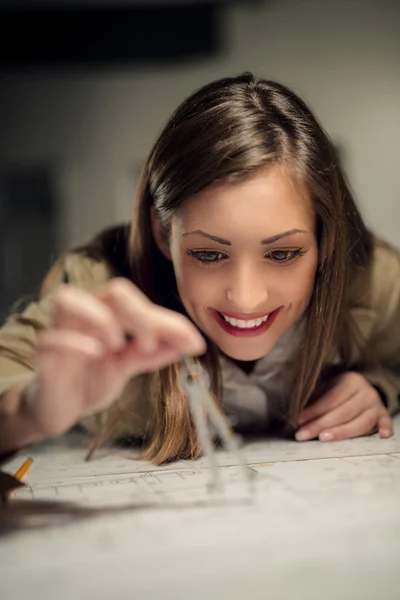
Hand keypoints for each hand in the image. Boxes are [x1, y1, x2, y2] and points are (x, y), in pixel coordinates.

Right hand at [24, 279, 205, 437]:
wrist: (58, 409)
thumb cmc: (89, 379)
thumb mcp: (127, 366)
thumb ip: (152, 354)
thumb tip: (189, 344)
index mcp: (106, 312)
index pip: (138, 302)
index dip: (167, 319)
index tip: (193, 342)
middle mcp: (83, 315)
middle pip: (111, 292)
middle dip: (140, 314)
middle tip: (153, 343)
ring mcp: (60, 332)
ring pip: (69, 300)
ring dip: (101, 318)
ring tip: (118, 343)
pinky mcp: (44, 358)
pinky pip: (51, 339)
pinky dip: (74, 341)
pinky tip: (96, 352)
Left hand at [295, 372, 392, 441]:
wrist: (363, 388)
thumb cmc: (339, 390)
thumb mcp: (328, 386)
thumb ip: (316, 397)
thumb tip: (295, 411)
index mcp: (351, 381)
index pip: (331, 398)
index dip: (314, 410)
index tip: (298, 420)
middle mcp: (366, 392)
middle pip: (344, 412)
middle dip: (321, 425)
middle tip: (303, 435)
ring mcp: (376, 405)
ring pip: (361, 422)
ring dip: (341, 433)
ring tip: (323, 439)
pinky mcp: (384, 416)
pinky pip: (386, 423)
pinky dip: (385, 429)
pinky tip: (382, 436)